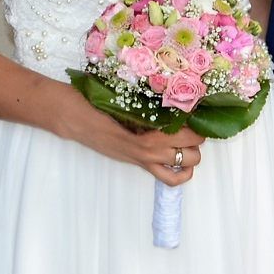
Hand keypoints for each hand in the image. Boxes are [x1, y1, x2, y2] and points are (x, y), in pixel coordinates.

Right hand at [54, 87, 203, 185]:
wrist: (75, 118)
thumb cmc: (98, 102)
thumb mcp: (127, 97)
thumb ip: (152, 100)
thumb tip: (177, 95)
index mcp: (149, 131)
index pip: (188, 131)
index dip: (198, 121)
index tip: (198, 110)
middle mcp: (150, 149)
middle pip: (193, 148)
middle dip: (197, 137)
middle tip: (192, 123)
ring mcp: (145, 160)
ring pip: (186, 166)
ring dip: (191, 155)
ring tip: (187, 141)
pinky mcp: (139, 165)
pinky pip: (169, 178)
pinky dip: (180, 173)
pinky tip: (179, 161)